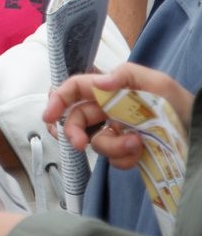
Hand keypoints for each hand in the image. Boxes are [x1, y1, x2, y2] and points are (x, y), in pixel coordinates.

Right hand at [44, 67, 192, 170]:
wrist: (200, 136)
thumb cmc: (182, 105)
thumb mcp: (158, 83)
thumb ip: (126, 76)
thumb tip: (96, 83)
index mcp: (113, 91)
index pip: (76, 90)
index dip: (58, 100)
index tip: (49, 116)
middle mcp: (110, 111)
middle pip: (76, 119)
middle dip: (73, 132)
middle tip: (78, 144)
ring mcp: (117, 133)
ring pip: (96, 142)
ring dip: (113, 147)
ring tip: (136, 144)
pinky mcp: (127, 153)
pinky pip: (114, 160)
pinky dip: (125, 158)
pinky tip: (141, 152)